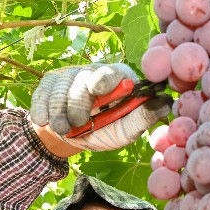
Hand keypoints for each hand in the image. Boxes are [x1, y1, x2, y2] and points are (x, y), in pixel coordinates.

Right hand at [29, 63, 171, 151]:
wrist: (74, 137)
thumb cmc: (106, 131)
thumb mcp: (126, 130)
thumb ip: (143, 117)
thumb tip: (167, 102)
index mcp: (118, 79)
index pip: (111, 73)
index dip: (104, 79)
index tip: (98, 89)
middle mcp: (94, 72)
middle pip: (83, 80)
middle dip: (77, 104)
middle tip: (78, 123)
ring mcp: (70, 75)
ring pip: (60, 88)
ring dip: (59, 111)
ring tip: (63, 129)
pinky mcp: (49, 82)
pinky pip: (42, 92)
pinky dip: (42, 108)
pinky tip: (44, 121)